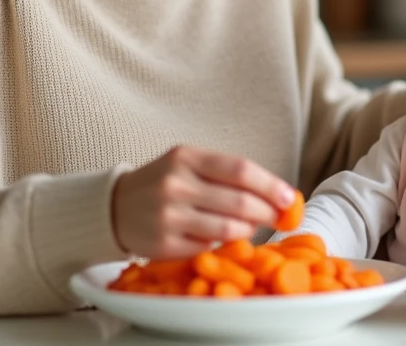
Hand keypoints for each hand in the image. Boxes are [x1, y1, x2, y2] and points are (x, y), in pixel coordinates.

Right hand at [110, 145, 295, 259]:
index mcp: (186, 157)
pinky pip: (208, 248)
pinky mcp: (164, 245)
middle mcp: (176, 185)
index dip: (271, 185)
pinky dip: (222, 244)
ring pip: (228, 229)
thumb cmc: (164, 183)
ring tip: (250, 227)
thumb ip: (227, 174)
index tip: (289, 198)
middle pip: (240, 202)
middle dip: (267, 212)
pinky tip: (220, 238)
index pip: (240, 169)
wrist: (115, 208)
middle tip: (277, 217)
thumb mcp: (189, 164)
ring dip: (248, 230)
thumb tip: (276, 195)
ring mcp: (168, 216)